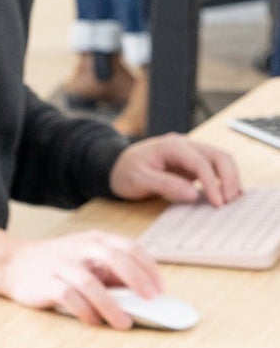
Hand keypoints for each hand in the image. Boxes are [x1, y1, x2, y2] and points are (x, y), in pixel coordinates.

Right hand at [0, 231, 165, 327]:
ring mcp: (60, 264)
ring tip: (124, 323)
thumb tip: (143, 293)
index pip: (129, 247)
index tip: (160, 289)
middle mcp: (78, 248)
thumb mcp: (87, 259)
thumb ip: (112, 272)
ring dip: (111, 305)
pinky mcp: (44, 283)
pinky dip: (85, 311)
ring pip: (90, 282)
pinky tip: (94, 322)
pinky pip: (68, 296)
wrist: (12, 262)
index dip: (148, 268)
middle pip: (114, 258)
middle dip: (137, 280)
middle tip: (152, 300)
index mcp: (94, 240)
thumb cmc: (57, 263)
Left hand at [111, 134, 241, 206]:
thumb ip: (165, 185)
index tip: (217, 202)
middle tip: (230, 201)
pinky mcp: (192, 163)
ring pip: (220, 160)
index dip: (212, 183)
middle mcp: (185, 145)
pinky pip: (214, 168)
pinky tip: (226, 194)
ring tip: (231, 200)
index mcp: (171, 146)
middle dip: (229, 178)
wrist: (115, 167)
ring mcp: (190, 153)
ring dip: (230, 178)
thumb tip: (193, 194)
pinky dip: (223, 179)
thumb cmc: (125, 172)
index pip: (200, 162)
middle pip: (218, 156)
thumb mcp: (139, 180)